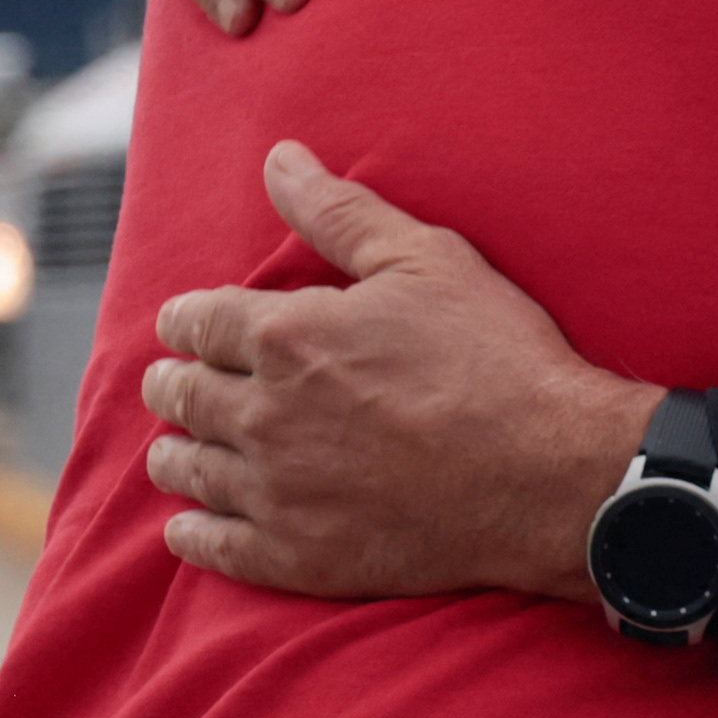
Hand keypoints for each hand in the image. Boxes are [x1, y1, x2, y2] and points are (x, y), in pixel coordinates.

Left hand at [138, 142, 665, 600]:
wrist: (549, 473)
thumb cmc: (496, 358)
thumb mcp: (425, 261)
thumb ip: (341, 213)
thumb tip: (280, 161)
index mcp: (286, 337)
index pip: (198, 323)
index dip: (184, 321)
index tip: (180, 326)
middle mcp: (264, 415)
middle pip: (183, 396)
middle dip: (170, 383)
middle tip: (168, 384)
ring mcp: (278, 491)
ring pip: (191, 471)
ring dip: (175, 453)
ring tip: (173, 451)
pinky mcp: (301, 557)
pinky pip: (218, 548)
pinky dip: (193, 533)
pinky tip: (188, 527)